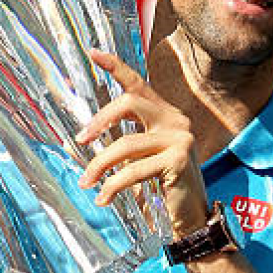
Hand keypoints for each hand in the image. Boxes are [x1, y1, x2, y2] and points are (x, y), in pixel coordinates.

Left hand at [76, 49, 208, 236]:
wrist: (191, 219)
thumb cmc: (163, 188)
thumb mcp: (144, 158)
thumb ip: (128, 140)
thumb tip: (89, 135)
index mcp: (166, 115)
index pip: (139, 85)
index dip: (115, 67)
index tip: (92, 53)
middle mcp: (176, 120)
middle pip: (130, 101)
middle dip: (100, 120)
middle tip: (81, 140)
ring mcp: (180, 139)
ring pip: (125, 143)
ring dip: (100, 165)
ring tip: (86, 182)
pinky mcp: (178, 160)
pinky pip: (133, 170)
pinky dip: (112, 186)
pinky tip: (103, 198)